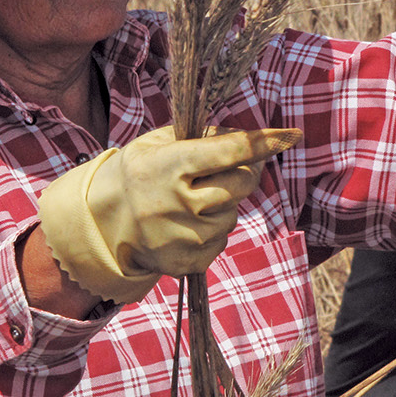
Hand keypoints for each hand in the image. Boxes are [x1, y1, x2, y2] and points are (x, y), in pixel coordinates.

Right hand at [37, 125, 300, 303]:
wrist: (104, 224)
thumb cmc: (138, 173)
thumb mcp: (157, 143)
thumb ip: (201, 137)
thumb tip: (246, 138)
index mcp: (171, 165)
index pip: (230, 150)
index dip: (265, 142)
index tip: (291, 135)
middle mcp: (180, 202)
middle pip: (243, 182)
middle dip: (246, 170)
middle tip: (229, 165)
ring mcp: (186, 236)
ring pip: (234, 212)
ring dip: (224, 201)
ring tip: (192, 199)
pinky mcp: (190, 261)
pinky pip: (222, 238)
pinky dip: (213, 226)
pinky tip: (187, 222)